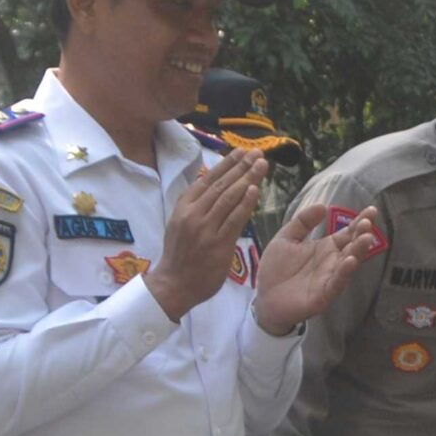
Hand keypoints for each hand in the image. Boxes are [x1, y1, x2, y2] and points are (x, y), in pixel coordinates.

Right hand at [144, 149, 266, 320]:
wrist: (174, 284)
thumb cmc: (181, 255)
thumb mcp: (181, 223)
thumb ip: (196, 206)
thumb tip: (213, 187)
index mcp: (184, 205)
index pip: (208, 179)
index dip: (226, 164)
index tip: (241, 152)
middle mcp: (193, 213)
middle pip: (221, 184)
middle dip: (241, 166)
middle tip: (257, 153)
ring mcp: (205, 228)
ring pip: (229, 197)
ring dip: (247, 179)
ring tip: (261, 165)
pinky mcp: (218, 243)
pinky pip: (234, 219)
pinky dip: (245, 203)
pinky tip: (256, 190)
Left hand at [256, 202, 382, 335]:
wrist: (265, 298)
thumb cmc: (276, 269)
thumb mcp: (286, 238)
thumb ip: (302, 222)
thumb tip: (323, 205)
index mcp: (326, 248)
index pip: (347, 233)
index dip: (359, 222)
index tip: (371, 210)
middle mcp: (332, 262)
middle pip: (352, 246)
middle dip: (362, 235)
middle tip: (368, 223)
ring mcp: (330, 278)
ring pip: (349, 264)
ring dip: (358, 251)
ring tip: (366, 238)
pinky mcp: (323, 295)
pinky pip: (336, 283)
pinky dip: (344, 273)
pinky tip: (350, 261)